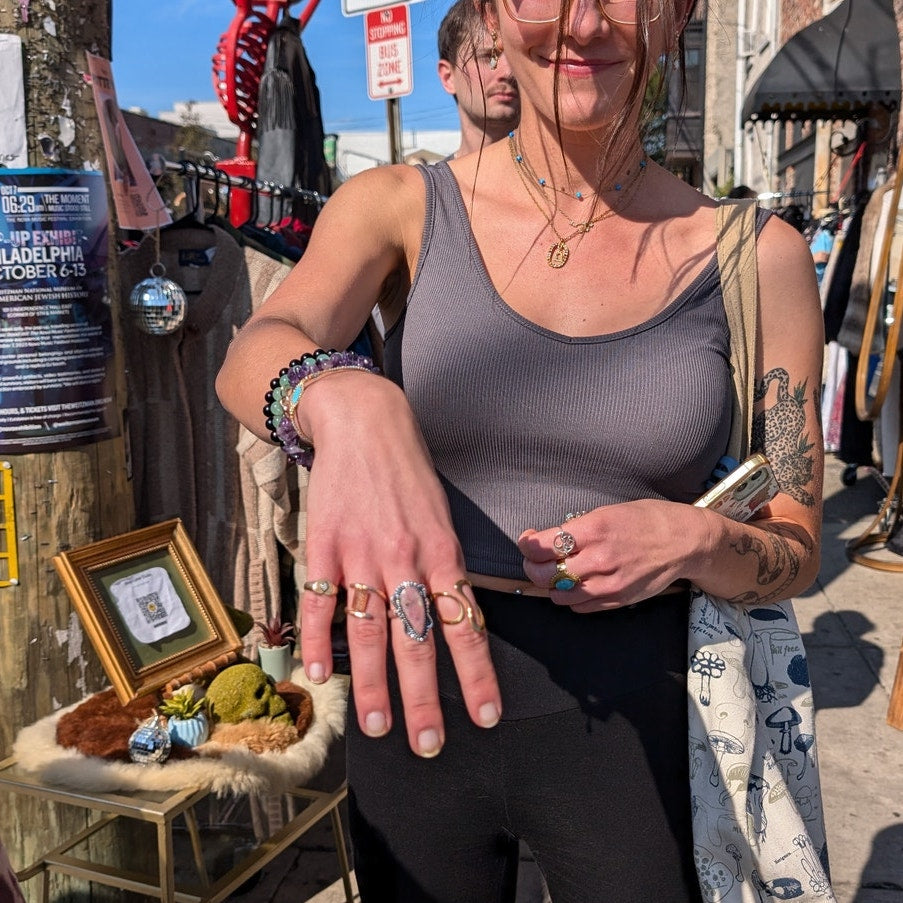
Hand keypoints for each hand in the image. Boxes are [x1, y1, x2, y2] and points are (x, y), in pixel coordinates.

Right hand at [298, 374, 500, 756]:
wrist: (365, 423)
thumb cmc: (409, 474)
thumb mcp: (442, 517)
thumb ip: (446, 569)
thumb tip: (454, 620)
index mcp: (441, 554)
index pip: (463, 626)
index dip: (476, 674)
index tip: (485, 716)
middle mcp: (405, 560)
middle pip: (416, 640)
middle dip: (424, 698)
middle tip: (428, 744)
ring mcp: (361, 555)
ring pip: (369, 631)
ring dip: (373, 684)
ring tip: (378, 727)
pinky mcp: (325, 546)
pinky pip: (321, 602)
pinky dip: (319, 640)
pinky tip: (319, 675)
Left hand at [518, 500, 694, 611]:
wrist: (685, 542)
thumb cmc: (647, 520)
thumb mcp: (608, 512)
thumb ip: (577, 529)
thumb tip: (548, 540)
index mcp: (593, 529)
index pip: (542, 546)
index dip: (527, 544)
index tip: (528, 541)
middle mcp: (599, 559)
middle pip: (544, 574)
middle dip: (532, 567)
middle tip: (536, 559)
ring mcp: (608, 583)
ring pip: (559, 595)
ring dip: (551, 585)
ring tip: (559, 572)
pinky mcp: (617, 600)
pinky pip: (580, 606)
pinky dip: (571, 597)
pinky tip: (578, 583)